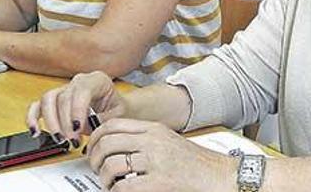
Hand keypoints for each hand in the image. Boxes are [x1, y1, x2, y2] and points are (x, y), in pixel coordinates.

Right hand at [26, 71, 126, 144]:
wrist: (117, 111)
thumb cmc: (118, 111)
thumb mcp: (118, 115)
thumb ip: (104, 120)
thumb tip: (90, 126)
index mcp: (97, 80)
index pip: (82, 91)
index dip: (77, 110)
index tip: (78, 129)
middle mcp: (78, 81)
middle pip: (63, 97)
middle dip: (65, 123)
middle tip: (72, 141)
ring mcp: (64, 90)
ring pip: (48, 100)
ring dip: (51, 122)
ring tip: (60, 140)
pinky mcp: (54, 101)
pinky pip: (38, 105)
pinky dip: (33, 118)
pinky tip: (35, 132)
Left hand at [87, 118, 235, 191]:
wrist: (218, 175)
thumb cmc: (195, 162)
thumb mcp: (168, 140)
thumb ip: (144, 139)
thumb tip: (116, 145)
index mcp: (153, 129)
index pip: (112, 125)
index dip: (95, 137)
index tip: (92, 148)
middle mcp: (152, 141)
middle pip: (107, 143)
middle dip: (94, 158)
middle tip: (95, 168)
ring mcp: (155, 161)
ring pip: (112, 165)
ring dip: (103, 178)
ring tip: (108, 184)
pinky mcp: (159, 181)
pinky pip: (124, 187)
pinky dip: (116, 191)